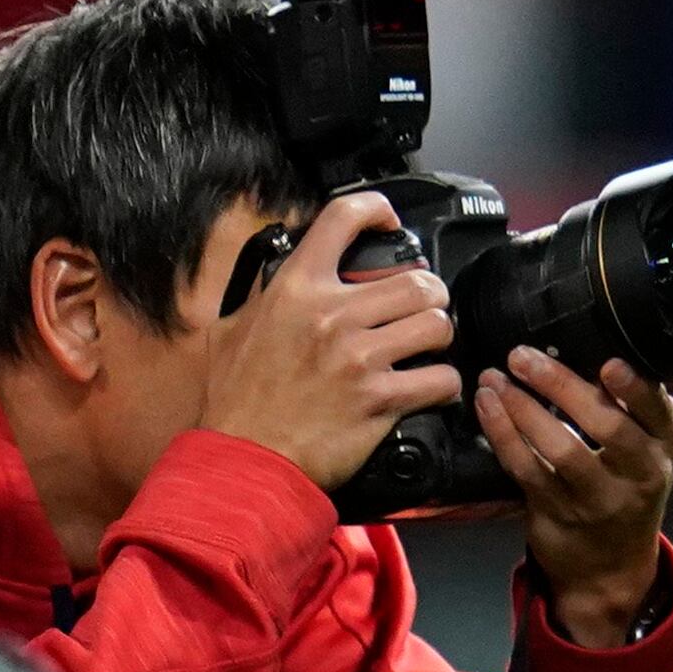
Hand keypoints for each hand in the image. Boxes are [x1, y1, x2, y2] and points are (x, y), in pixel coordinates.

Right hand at [202, 190, 459, 491]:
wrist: (241, 461)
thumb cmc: (235, 402)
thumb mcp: (228, 332)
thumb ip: (258, 297)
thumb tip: (271, 273)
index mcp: (295, 290)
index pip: (342, 218)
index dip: (375, 210)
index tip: (388, 222)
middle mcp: (331, 317)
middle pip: (419, 280)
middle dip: (429, 295)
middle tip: (419, 309)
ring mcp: (359, 358)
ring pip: (438, 324)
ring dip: (439, 338)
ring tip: (424, 348)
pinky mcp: (380, 399)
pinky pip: (442, 379)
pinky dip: (444, 384)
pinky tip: (428, 387)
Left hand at [471, 349, 672, 648]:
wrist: (611, 563)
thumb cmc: (627, 485)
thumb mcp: (647, 448)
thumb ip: (630, 408)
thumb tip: (583, 344)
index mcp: (666, 444)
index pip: (656, 411)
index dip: (634, 388)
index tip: (609, 362)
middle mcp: (641, 472)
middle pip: (605, 426)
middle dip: (560, 386)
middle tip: (523, 356)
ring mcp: (598, 497)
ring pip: (560, 448)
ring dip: (522, 408)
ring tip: (494, 378)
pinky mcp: (557, 511)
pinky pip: (525, 468)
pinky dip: (502, 434)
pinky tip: (488, 407)